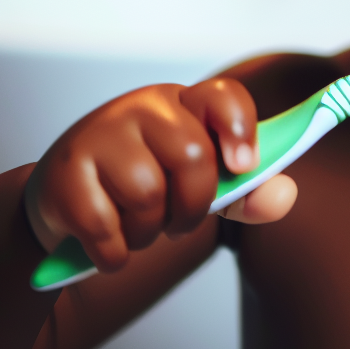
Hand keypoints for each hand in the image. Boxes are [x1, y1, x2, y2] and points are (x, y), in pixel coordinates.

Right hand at [23, 80, 296, 271]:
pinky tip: (110, 244)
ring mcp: (100, 133)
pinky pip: (105, 226)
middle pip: (192, 156)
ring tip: (140, 227)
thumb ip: (248, 191)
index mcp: (184, 103)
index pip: (223, 96)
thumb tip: (285, 195)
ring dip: (150, 232)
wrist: (66, 200)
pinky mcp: (65, 172)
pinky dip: (115, 253)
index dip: (240, 128)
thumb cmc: (146, 182)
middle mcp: (143, 107)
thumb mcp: (201, 183)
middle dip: (193, 206)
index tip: (243, 165)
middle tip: (179, 221)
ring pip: (148, 193)